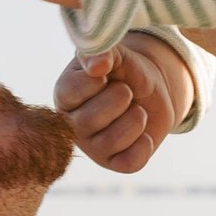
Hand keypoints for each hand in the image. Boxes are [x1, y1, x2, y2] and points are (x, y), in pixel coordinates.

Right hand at [54, 32, 194, 172]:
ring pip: (111, 141)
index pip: (72, 91)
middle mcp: (72, 125)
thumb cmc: (125, 71)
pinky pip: (130, 162)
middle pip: (90, 120)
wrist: (150, 90)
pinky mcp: (114, 163)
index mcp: (64, 96)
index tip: (107, 74)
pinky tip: (145, 132)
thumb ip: (103, 52)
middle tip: (127, 91)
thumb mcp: (116, 54)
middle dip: (120, 98)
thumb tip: (97, 66)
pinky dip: (144, 145)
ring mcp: (92, 147)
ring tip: (137, 110)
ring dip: (135, 120)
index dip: (97, 80)